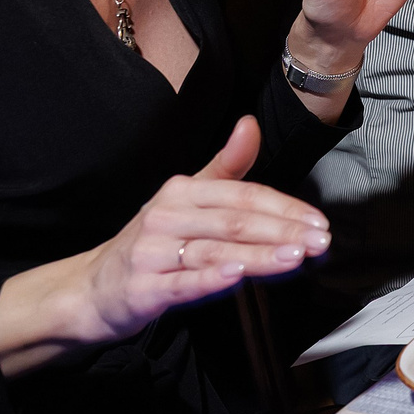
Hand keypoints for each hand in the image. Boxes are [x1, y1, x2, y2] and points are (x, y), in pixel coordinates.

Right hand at [76, 118, 332, 346]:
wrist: (94, 288)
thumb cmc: (151, 244)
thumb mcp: (186, 200)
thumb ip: (225, 166)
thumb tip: (250, 124)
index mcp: (181, 191)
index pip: (242, 195)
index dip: (283, 207)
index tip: (317, 220)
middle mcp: (166, 216)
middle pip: (233, 221)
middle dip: (282, 230)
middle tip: (319, 241)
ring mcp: (153, 252)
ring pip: (215, 251)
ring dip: (259, 255)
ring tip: (295, 256)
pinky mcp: (143, 288)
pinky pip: (182, 283)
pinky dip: (210, 279)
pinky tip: (237, 278)